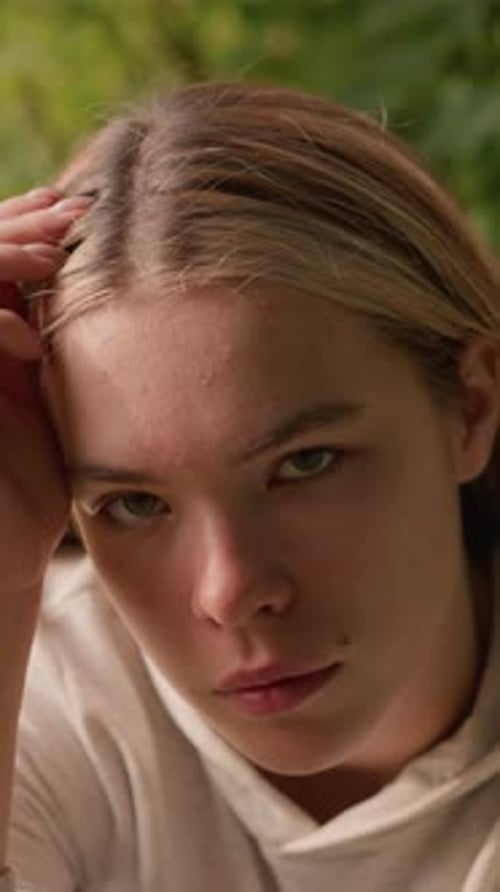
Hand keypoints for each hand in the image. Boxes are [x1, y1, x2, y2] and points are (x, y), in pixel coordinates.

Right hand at [0, 187, 89, 592]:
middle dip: (13, 229)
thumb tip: (110, 280)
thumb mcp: (55, 398)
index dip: (23, 223)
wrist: (5, 554)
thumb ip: (61, 342)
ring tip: (50, 259)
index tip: (78, 211)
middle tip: (68, 220)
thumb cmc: (36, 481)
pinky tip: (30, 342)